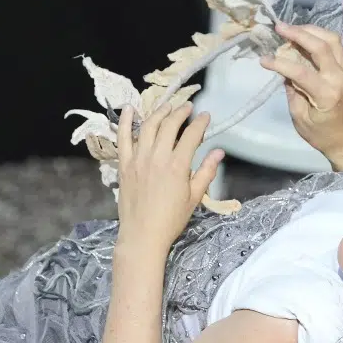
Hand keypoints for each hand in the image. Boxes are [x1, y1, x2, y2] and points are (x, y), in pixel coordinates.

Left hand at [114, 100, 220, 252]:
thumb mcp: (195, 197)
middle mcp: (157, 157)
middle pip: (170, 125)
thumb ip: (206, 172)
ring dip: (159, 112)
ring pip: (149, 126)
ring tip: (167, 107)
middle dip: (181, 112)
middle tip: (187, 107)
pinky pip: (123, 138)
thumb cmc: (171, 220)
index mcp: (177, 166)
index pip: (191, 135)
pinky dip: (126, 121)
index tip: (205, 116)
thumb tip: (219, 152)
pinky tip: (129, 109)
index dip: (200, 123)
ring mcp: (138, 159)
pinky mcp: (124, 164)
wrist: (143, 235)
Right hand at [261, 23, 342, 169]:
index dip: (280, 63)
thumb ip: (292, 90)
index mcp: (328, 95)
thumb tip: (283, 68)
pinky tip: (304, 36)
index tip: (263, 60)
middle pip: (321, 46)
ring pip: (331, 39)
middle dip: (298, 34)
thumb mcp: (300, 117)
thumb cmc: (320, 132)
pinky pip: (334, 44)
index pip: (301, 72)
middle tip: (279, 27)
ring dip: (310, 30)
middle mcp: (340, 78)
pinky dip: (318, 36)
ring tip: (291, 29)